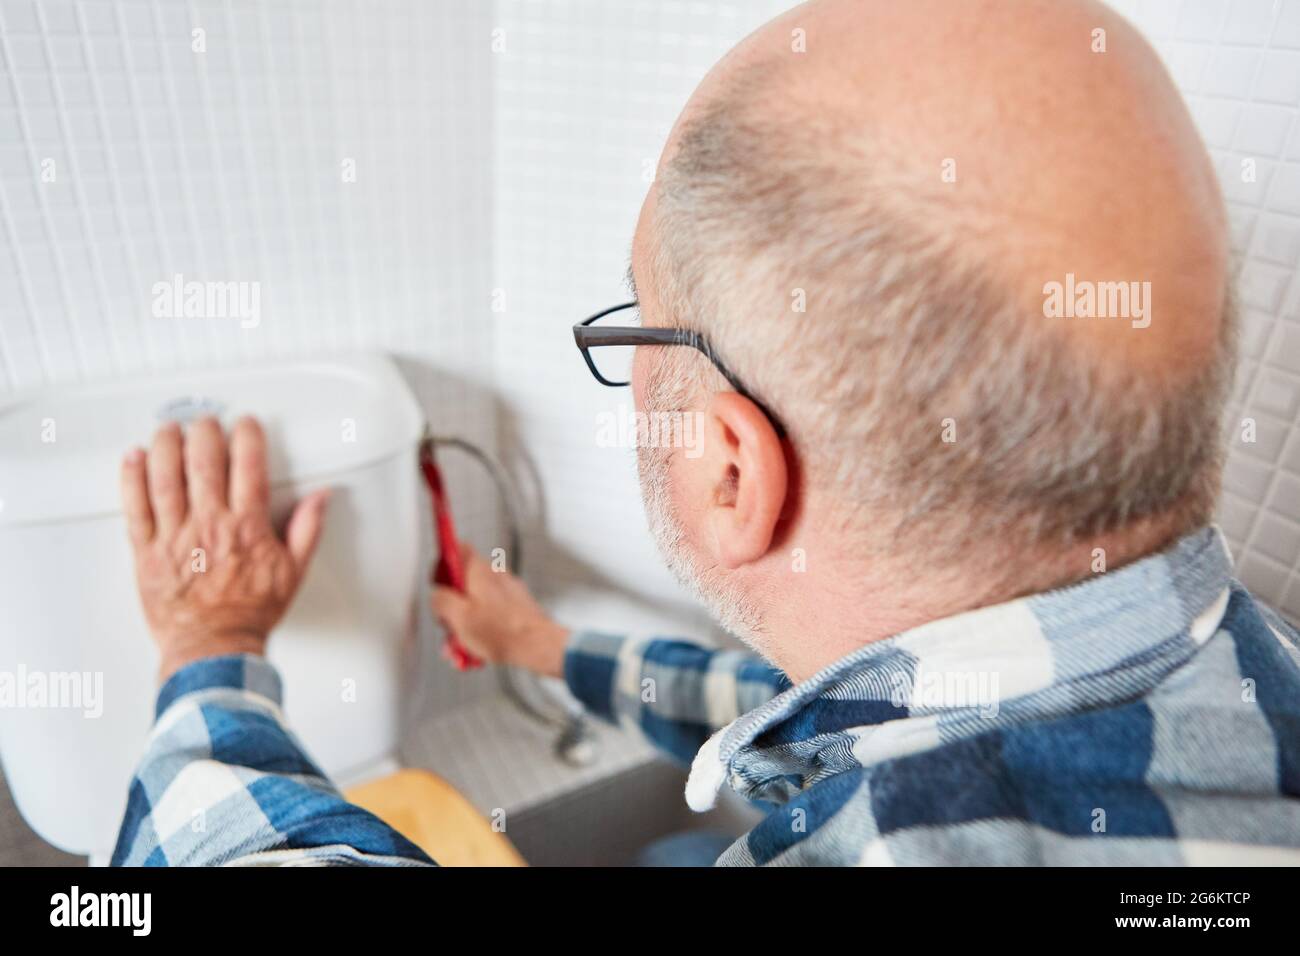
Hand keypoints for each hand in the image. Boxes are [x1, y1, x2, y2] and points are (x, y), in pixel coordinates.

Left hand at [120, 416, 330, 682]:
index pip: (249, 466)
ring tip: (170, 428)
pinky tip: (135, 458)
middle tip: (206, 422)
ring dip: (167, 444)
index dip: (247, 436)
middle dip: (205, 432)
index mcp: (247, 527)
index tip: (246, 425)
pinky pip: (135, 506)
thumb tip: (320, 498)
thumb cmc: (250, 614)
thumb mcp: (293, 571)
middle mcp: (210, 526)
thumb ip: (308, 529)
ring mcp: (175, 537)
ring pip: (166, 476)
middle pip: (204, 461)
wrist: (214, 647)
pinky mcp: (146, 551)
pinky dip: (132, 477)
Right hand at [430, 542, 569, 677]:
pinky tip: (478, 651)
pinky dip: (482, 630)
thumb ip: (440, 601)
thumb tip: (436, 596)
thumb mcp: (458, 617)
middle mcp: (494, 575)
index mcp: (479, 571)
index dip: (441, 565)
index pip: (456, 549)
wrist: (538, 645)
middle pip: (463, 583)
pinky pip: (491, 615)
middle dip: (452, 608)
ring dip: (465, 625)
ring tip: (463, 648)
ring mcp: (507, 591)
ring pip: (476, 603)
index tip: (436, 585)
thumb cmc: (503, 631)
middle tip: (449, 627)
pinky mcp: (515, 607)